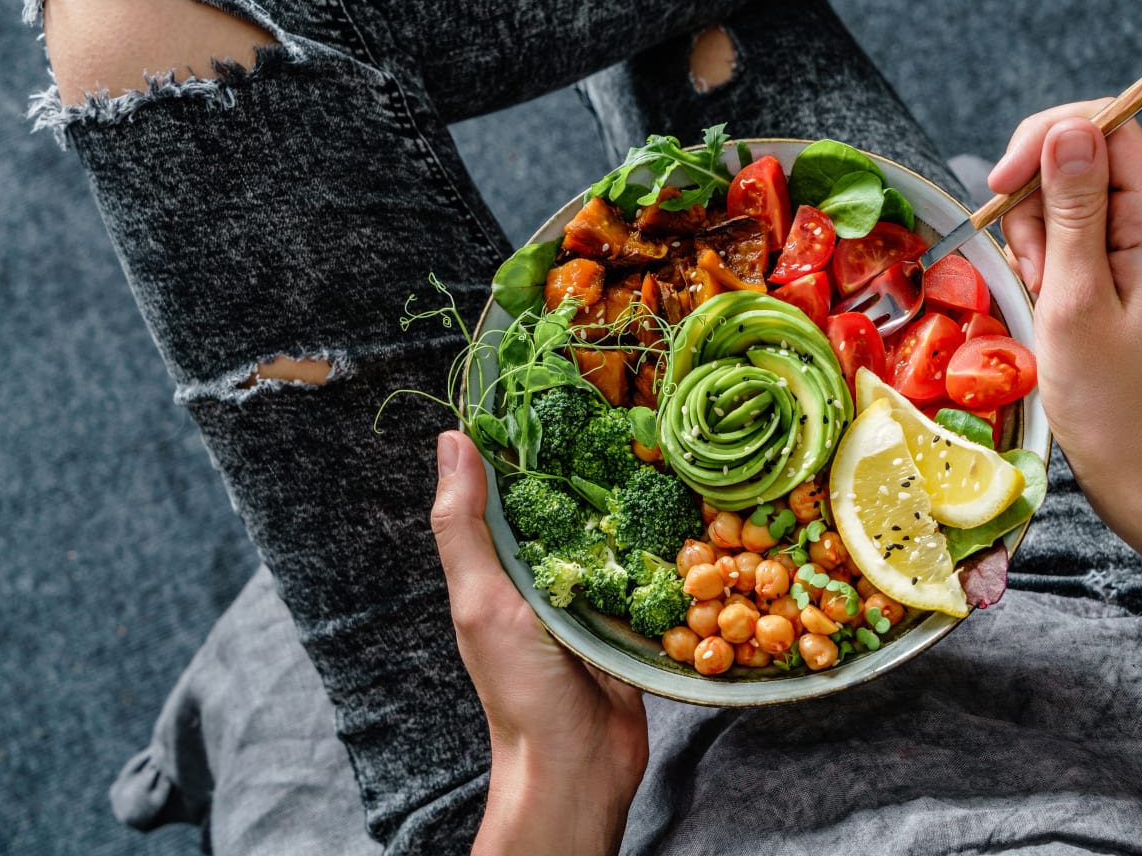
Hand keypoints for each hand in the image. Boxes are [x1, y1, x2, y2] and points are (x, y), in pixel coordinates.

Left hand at [431, 430, 647, 855]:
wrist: (578, 766)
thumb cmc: (519, 689)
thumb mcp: (481, 601)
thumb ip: (464, 527)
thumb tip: (452, 442)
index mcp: (502, 561)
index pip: (510, 483)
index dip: (525, 434)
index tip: (550, 375)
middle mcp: (546, 568)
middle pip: (568, 497)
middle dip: (590, 454)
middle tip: (624, 394)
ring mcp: (593, 589)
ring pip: (612, 524)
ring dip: (633, 491)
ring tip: (662, 434)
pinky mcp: (635, 611)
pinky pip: (648, 563)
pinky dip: (664, 536)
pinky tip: (688, 501)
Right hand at [993, 104, 1141, 515]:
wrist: (1128, 460)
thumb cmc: (1104, 394)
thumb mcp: (1076, 297)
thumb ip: (1071, 209)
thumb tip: (1067, 129)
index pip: (1106, 127)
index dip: (1046, 140)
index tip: (999, 187)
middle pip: (1075, 159)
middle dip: (1034, 205)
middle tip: (1034, 268)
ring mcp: (1131, 244)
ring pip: (1058, 198)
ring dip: (1031, 238)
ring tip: (1041, 293)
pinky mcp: (1110, 266)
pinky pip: (1059, 235)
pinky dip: (1036, 260)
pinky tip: (1042, 299)